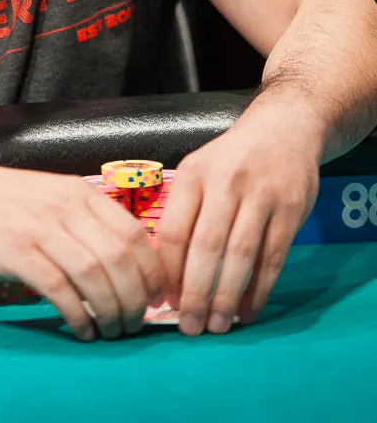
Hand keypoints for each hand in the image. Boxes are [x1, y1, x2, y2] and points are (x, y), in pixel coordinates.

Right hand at [0, 158, 167, 340]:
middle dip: (137, 299)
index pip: (135, 234)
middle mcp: (67, 207)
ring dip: (112, 311)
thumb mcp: (53, 195)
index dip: (152, 272)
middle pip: (121, 259)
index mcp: (81, 193)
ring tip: (113, 331)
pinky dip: (78, 316)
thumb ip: (85, 222)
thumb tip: (123, 264)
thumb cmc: (3, 199)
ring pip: (95, 275)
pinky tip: (82, 330)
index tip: (155, 298)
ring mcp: (40, 229)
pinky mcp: (16, 252)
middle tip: (136, 323)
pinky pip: (59, 290)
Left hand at [157, 104, 320, 335]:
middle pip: (206, 247)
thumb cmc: (231, 159)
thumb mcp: (199, 170)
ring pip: (241, 256)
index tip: (165, 302)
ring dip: (227, 296)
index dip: (169, 272)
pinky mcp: (290, 210)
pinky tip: (248, 310)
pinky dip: (260, 289)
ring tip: (217, 325)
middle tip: (189, 327)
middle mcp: (225, 183)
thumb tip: (164, 273)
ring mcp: (260, 196)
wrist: (283, 128)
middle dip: (195, 292)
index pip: (175, 230)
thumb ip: (184, 212)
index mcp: (194, 174)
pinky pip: (273, 257)